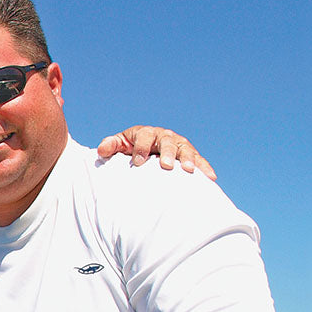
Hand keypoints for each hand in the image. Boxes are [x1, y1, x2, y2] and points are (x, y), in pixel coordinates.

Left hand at [97, 126, 216, 180]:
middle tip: (166, 166)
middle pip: (168, 142)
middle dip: (167, 153)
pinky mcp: (188, 155)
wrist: (143, 152)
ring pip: (185, 149)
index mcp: (145, 133)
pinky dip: (204, 167)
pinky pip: (199, 160)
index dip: (141, 148)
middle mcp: (164, 136)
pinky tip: (211, 178)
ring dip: (188, 159)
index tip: (138, 162)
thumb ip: (110, 145)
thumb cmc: (128, 149)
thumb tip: (101, 150)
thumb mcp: (117, 146)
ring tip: (189, 171)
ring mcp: (178, 145)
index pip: (144, 136)